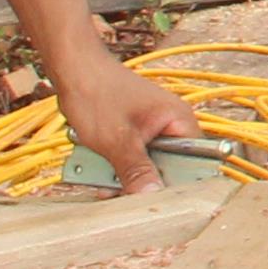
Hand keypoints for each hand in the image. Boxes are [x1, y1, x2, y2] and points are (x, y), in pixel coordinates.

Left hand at [52, 48, 206, 194]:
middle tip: (117, 190)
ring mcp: (152, 126)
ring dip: (122, 174)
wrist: (72, 68)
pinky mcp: (135, 130)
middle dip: (141, 181)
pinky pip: (132, 156)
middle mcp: (171, 123)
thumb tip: (153, 196)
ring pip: (146, 164)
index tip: (156, 200)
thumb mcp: (117, 140)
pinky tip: (95, 163)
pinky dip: (114, 163)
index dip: (177, 183)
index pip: (196, 161)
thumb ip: (137, 170)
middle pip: (168, 167)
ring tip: (99, 172)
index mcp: (179, 120)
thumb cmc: (96, 93)